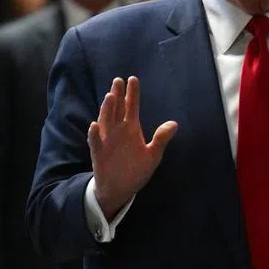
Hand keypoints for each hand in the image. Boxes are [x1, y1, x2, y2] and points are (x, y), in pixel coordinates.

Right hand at [89, 77, 177, 218]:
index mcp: (131, 129)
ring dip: (107, 109)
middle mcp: (118, 131)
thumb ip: (161, 139)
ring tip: (110, 96)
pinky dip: (94, 134)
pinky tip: (94, 125)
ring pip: (105, 121)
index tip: (133, 79)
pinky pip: (95, 142)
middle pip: (116, 109)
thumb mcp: (153, 155)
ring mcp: (107, 141)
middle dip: (117, 95)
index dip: (132, 94)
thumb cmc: (136, 170)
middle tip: (118, 80)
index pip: (131, 107)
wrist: (121, 190)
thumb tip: (174, 123)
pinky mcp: (99, 154)